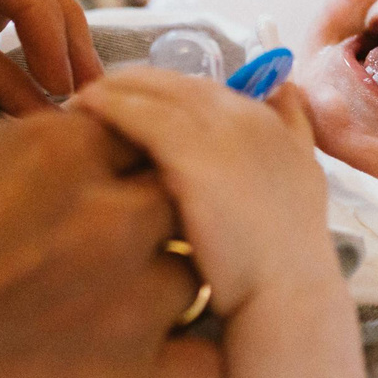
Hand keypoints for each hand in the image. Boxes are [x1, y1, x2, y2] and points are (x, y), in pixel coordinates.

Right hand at [0, 113, 219, 377]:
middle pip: (185, 200)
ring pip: (197, 278)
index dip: (129, 162)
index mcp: (58, 153)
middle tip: (110, 258)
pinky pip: (208, 365)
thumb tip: (62, 160)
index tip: (113, 186)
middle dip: (154, 223)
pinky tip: (139, 375)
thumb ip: (17, 163)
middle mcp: (113, 217)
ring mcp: (133, 307)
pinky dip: (183, 368)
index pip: (144, 134)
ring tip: (101, 326)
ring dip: (162, 296)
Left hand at [72, 69, 335, 316]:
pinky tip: (77, 113)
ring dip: (109, 90)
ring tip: (74, 106)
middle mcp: (244, 112)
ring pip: (149, 88)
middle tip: (89, 101)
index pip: (197, 88)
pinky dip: (104, 105)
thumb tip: (284, 93)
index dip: (159, 94)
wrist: (287, 297)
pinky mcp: (190, 151)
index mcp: (266, 119)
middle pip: (170, 81)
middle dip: (128, 85)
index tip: (129, 109)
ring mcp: (219, 129)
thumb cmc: (280, 259)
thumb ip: (292, 131)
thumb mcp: (302, 179)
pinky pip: (135, 112)